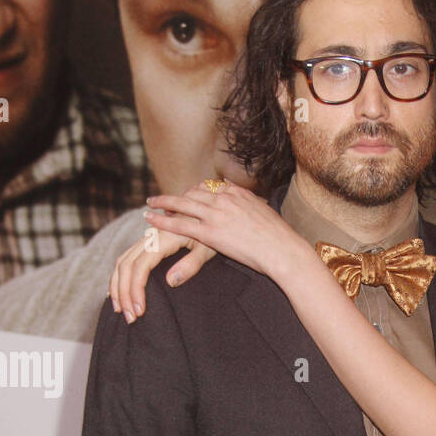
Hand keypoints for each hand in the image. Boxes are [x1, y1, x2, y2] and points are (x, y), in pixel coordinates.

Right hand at [110, 228, 215, 322]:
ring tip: (120, 310)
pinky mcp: (147, 242)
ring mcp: (146, 239)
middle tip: (130, 318)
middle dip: (124, 294)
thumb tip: (170, 281)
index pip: (141, 266)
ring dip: (118, 287)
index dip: (136, 289)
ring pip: (122, 262)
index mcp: (163, 238)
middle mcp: (150, 237)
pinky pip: (126, 258)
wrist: (209, 215)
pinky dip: (118, 276)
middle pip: (127, 266)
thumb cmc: (212, 235)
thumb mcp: (207, 249)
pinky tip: (116, 292)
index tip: (139, 311)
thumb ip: (191, 264)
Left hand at [142, 181, 312, 288]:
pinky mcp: (210, 231)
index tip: (190, 193)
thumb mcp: (268, 215)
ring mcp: (216, 213)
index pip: (213, 186)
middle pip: (195, 191)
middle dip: (179, 195)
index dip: (198, 190)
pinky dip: (163, 220)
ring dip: (163, 202)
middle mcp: (225, 198)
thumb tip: (255, 211)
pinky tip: (151, 218)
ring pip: (183, 203)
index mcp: (240, 193)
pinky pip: (180, 223)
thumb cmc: (281, 239)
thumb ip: (255, 210)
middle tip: (164, 198)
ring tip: (151, 203)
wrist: (284, 250)